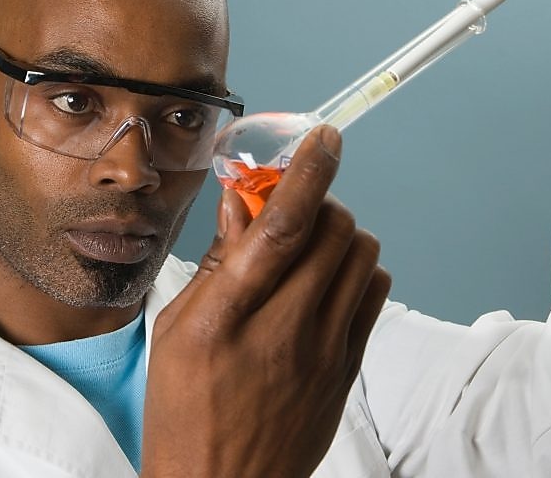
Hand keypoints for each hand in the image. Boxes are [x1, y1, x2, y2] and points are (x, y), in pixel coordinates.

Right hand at [141, 127, 390, 477]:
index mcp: (225, 317)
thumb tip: (243, 202)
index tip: (324, 138)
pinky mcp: (348, 368)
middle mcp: (281, 330)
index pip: (283, 227)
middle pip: (333, 231)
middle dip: (317, 201)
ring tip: (308, 250)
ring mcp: (324, 351)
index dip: (308, 172)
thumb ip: (216, 264)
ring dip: (339, 234)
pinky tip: (326, 284)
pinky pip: (375, 291)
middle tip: (290, 209)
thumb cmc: (185, 413)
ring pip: (362, 255)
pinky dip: (357, 271)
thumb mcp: (174, 332)